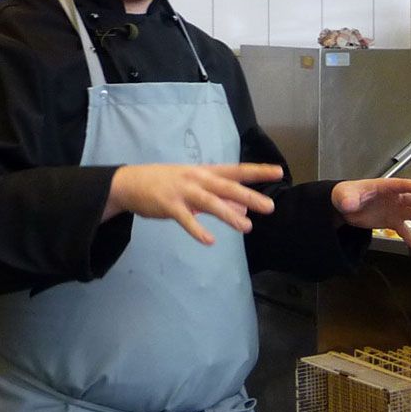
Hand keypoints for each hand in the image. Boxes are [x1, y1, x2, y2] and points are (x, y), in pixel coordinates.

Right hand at [105, 163, 281, 245]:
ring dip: (228, 215)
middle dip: (249, 197)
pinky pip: (186, 219)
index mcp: (206, 171)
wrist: (131, 182)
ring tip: (246, 228)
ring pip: (210, 202)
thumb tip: (242, 211)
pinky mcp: (169, 205)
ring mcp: (183, 191)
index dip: (257, 171)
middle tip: (269, 207)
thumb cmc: (168, 183)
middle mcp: (197, 178)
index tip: (279, 171)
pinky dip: (197, 230)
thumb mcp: (195, 185)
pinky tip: (209, 241)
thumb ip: (218, 197)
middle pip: (227, 187)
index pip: (236, 170)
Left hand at [332, 178, 410, 252]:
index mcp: (385, 187)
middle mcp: (394, 197)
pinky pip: (405, 231)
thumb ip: (348, 199)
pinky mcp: (392, 221)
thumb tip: (348, 204)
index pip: (403, 185)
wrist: (343, 207)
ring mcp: (395, 209)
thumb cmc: (346, 195)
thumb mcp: (345, 196)